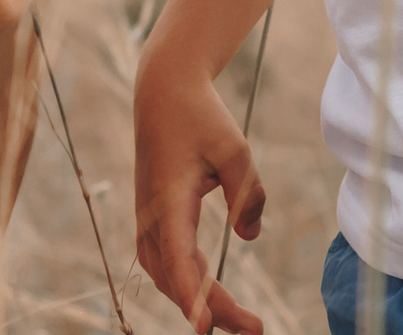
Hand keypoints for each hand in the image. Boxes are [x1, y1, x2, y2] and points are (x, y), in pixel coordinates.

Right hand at [133, 53, 266, 334]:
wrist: (164, 92)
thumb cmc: (201, 117)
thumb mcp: (235, 148)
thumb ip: (248, 194)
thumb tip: (249, 236)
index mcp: (169, 198)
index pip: (178, 257)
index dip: (191, 295)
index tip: (205, 327)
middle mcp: (152, 215)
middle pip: (175, 277)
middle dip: (211, 308)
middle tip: (254, 329)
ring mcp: (148, 219)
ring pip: (166, 275)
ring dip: (197, 300)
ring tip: (238, 321)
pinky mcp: (152, 218)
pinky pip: (165, 263)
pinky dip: (185, 284)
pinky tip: (210, 297)